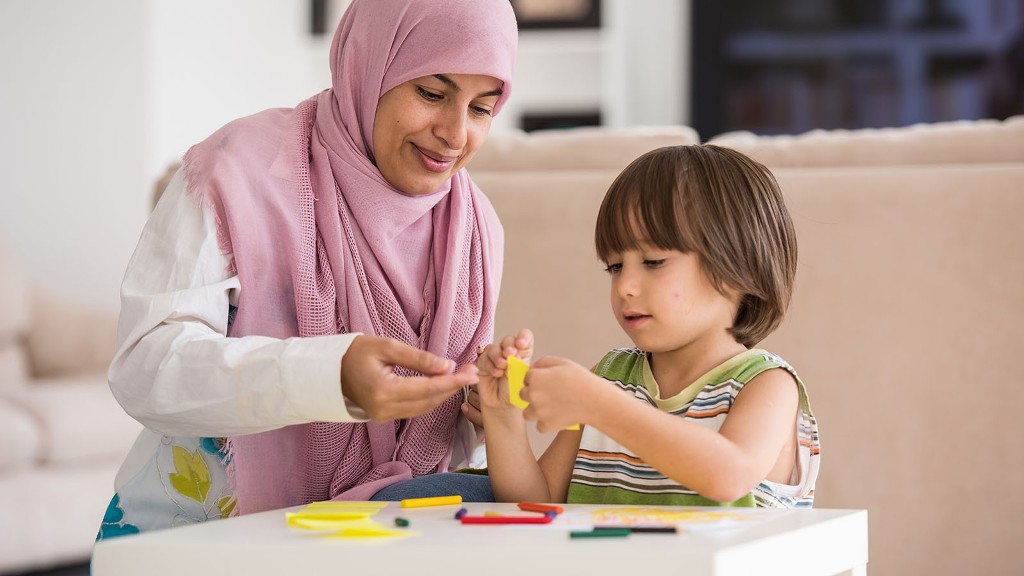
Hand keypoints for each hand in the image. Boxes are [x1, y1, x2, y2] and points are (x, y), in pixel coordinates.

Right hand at [340, 334, 477, 421]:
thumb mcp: (387, 347)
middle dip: (452, 388)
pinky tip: (441, 384)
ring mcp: (383, 417)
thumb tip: (447, 366)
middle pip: (429, 401)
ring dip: (443, 393)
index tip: (472, 373)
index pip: (428, 389)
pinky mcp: (384, 417)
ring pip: (424, 408)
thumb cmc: (356, 352)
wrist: (329, 370)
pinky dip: (430, 398)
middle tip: (471, 372)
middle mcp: (385, 409)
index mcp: (384, 391)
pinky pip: (414, 409)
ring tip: (460, 376)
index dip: (453, 382)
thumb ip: (418, 358)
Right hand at [474, 329, 533, 411]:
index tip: (521, 344)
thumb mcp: (523, 375)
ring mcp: (495, 357)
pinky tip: (495, 373)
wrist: (502, 406)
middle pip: (508, 340)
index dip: (523, 337)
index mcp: (523, 352)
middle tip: (510, 354)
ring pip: (494, 347)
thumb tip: (514, 349)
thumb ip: (519, 361)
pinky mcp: (483, 364)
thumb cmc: (515, 393)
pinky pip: (484, 358)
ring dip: (498, 356)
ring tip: (502, 367)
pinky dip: (490, 365)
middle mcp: (509, 352)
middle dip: (509, 345)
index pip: (524, 336)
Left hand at [521, 356, 600, 432]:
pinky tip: (557, 416)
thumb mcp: (562, 362)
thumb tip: (533, 368)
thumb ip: (543, 362)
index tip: (547, 382)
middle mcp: (533, 394)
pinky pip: (539, 426)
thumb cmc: (581, 380)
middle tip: (549, 394)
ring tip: (551, 407)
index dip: (536, 379)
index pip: (526, 378)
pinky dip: (546, 423)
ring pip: (527, 413)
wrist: (594, 401)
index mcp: (535, 377)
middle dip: (533, 394)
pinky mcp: (545, 425)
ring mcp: (538, 411)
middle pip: (523, 395)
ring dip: (536, 411)